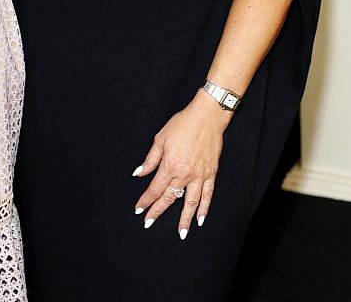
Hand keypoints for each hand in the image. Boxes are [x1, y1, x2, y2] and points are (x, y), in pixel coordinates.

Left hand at [133, 91, 230, 237]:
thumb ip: (150, 159)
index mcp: (170, 165)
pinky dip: (204, 208)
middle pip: (170, 198)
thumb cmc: (182, 124)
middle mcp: (185, 174)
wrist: (206, 117)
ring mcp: (199, 175)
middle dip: (158, 211)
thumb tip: (139, 173)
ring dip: (185, 219)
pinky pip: (208, 195)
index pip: (155, 188)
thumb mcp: (161, 138)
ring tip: (181, 233)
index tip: (139, 209)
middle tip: (149, 223)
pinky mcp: (211, 174)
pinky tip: (200, 219)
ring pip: (191, 202)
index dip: (146, 200)